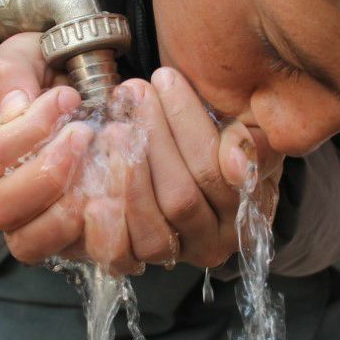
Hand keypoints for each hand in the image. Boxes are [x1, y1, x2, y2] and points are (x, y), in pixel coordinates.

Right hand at [0, 33, 92, 260]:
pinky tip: (116, 197)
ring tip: (99, 171)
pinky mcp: (66, 236)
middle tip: (84, 135)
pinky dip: (95, 232)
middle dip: (47, 174)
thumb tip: (15, 108)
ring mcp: (30, 217)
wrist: (86, 84)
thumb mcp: (26, 53)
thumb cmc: (51, 67)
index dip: (30, 129)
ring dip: (66, 212)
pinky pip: (69, 252)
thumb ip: (11, 74)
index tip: (68, 96)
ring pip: (27, 243)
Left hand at [77, 67, 281, 273]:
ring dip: (127, 173)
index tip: (165, 78)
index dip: (189, 123)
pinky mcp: (134, 261)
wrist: (185, 170)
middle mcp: (213, 244)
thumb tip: (234, 161)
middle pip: (181, 198)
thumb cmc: (213, 145)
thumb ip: (243, 143)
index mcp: (245, 211)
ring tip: (114, 125)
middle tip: (133, 92)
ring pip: (150, 226)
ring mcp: (173, 257)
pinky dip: (104, 216)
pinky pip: (118, 250)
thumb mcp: (237, 136)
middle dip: (154, 139)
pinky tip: (94, 173)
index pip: (215, 171)